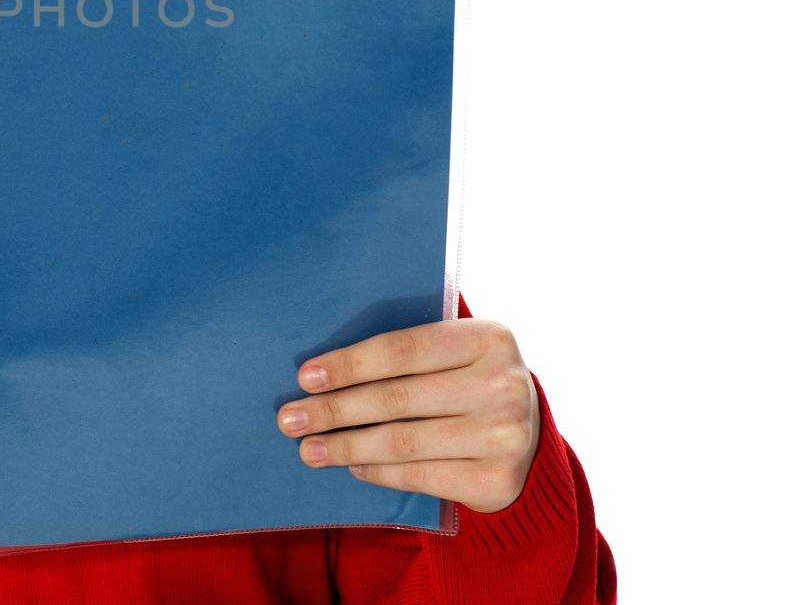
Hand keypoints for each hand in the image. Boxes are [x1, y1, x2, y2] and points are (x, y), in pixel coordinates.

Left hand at [276, 318, 538, 513]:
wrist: (529, 436)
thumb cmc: (469, 381)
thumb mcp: (455, 351)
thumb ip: (408, 349)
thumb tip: (323, 366)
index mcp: (488, 338)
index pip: (402, 349)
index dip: (348, 364)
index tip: (304, 377)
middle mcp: (503, 386)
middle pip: (396, 399)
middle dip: (334, 410)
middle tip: (290, 419)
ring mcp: (504, 437)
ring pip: (403, 442)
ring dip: (346, 447)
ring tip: (308, 449)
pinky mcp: (496, 480)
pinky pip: (420, 476)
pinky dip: (379, 472)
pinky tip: (353, 466)